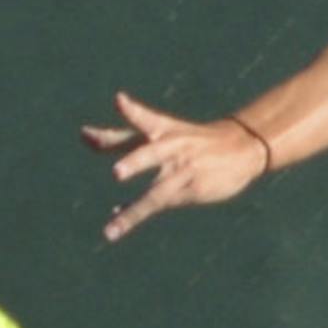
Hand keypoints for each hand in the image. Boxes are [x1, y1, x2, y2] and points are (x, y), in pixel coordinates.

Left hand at [81, 91, 268, 242]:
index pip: (145, 118)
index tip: (119, 101)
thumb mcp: (161, 133)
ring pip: (156, 193)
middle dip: (136, 162)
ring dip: (134, 210)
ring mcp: (183, 171)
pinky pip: (161, 205)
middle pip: (152, 154)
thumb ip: (121, 137)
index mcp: (165, 129)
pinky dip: (138, 213)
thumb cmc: (189, 140)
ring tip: (111, 227)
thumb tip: (84, 136)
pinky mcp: (191, 190)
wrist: (242, 147)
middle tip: (117, 173)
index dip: (132, 111)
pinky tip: (118, 221)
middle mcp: (173, 148)